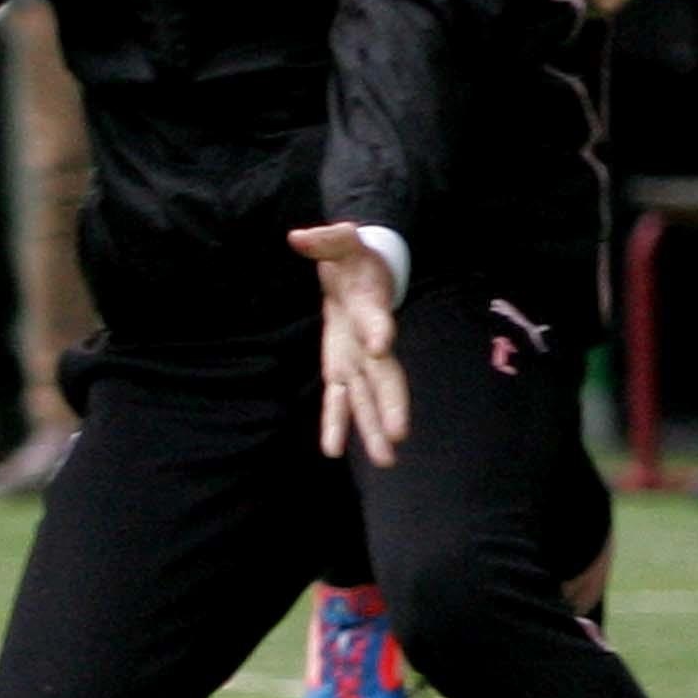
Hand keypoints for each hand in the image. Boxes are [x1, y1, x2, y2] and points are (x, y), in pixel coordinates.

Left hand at [289, 222, 409, 466]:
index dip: (378, 331)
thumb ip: (324, 241)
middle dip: (390, 403)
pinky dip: (336, 423)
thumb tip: (298, 237)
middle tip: (399, 433)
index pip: (376, 320)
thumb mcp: (340, 243)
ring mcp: (357, 359)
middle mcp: (369, 340)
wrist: (363, 273)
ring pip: (367, 396)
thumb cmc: (353, 259)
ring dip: (374, 428)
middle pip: (384, 375)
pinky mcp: (341, 368)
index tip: (381, 347)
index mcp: (371, 306)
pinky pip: (340, 399)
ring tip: (386, 460)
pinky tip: (333, 451)